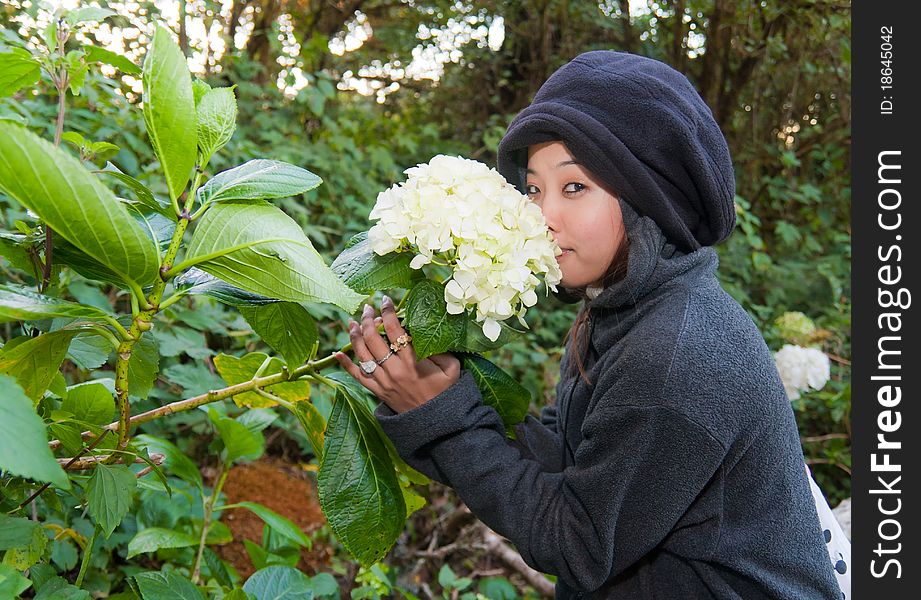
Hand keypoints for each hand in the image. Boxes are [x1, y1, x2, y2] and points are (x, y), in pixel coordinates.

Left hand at [335, 295, 460, 412]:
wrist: (437, 424)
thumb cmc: (447, 392)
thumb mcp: (451, 368)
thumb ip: (439, 349)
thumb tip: (425, 332)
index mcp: (412, 362)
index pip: (395, 330)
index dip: (388, 312)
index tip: (385, 300)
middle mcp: (394, 370)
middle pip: (373, 339)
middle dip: (368, 319)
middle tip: (367, 308)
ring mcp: (383, 382)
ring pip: (362, 355)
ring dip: (354, 336)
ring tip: (352, 321)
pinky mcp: (378, 392)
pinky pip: (357, 377)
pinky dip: (346, 364)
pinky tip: (337, 352)